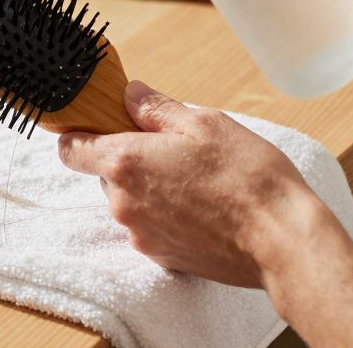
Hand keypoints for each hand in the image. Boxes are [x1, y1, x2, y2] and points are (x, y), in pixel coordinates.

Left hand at [56, 80, 340, 288]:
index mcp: (125, 162)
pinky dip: (166, 215)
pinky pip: (150, 226)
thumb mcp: (205, 122)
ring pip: (129, 201)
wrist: (280, 241)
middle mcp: (123, 204)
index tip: (103, 124)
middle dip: (130, 159)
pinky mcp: (161, 258)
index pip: (71, 148)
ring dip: (149, 188)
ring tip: (196, 180)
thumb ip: (156, 108)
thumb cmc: (246, 176)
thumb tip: (129, 95)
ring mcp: (140, 235)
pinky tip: (203, 207)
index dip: (82, 132)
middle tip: (173, 148)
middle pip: (105, 174)